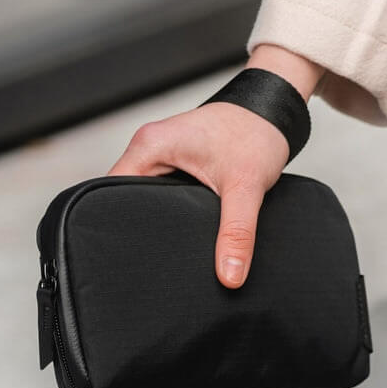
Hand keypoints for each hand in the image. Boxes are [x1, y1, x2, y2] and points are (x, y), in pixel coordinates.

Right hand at [106, 45, 324, 287]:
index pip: (111, 193)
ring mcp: (161, 154)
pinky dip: (168, 209)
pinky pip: (160, 190)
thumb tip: (229, 275)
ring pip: (143, 196)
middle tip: (150, 260)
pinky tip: (180, 228)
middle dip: (137, 227)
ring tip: (164, 248)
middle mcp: (149, 148)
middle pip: (124, 197)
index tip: (131, 257)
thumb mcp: (246, 186)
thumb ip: (237, 232)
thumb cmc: (256, 132)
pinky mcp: (176, 161)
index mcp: (150, 146)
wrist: (275, 112)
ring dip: (155, 217)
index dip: (118, 226)